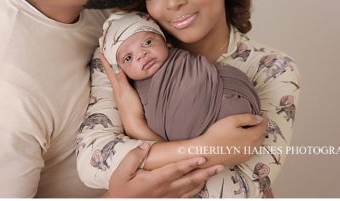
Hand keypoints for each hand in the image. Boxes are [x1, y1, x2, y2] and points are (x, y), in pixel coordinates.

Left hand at [98, 52, 144, 116]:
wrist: (135, 124)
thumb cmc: (131, 108)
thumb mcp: (126, 91)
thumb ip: (121, 79)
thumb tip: (115, 66)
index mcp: (116, 87)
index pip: (109, 71)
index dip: (106, 61)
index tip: (102, 52)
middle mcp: (117, 90)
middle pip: (111, 74)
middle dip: (109, 64)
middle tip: (107, 54)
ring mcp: (121, 95)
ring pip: (116, 78)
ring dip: (114, 70)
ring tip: (115, 63)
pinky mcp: (127, 98)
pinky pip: (122, 83)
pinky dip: (121, 77)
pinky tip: (124, 78)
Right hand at [105, 141, 222, 196]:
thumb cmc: (121, 189)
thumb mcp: (122, 172)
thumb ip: (134, 157)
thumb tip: (146, 145)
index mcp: (156, 180)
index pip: (176, 170)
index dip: (190, 163)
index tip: (202, 158)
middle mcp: (165, 189)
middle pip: (190, 180)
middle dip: (205, 172)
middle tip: (218, 166)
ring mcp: (167, 197)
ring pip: (190, 189)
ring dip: (203, 180)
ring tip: (214, 173)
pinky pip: (186, 196)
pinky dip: (196, 190)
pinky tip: (201, 185)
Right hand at [197, 113, 266, 157]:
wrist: (206, 152)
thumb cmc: (217, 135)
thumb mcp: (232, 120)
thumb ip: (248, 118)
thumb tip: (259, 119)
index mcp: (252, 137)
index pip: (263, 126)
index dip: (264, 119)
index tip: (263, 113)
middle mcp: (252, 147)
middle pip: (262, 136)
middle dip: (262, 127)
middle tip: (257, 120)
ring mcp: (247, 155)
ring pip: (258, 145)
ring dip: (258, 136)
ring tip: (252, 129)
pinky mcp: (241, 160)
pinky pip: (252, 151)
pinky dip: (253, 144)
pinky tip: (246, 141)